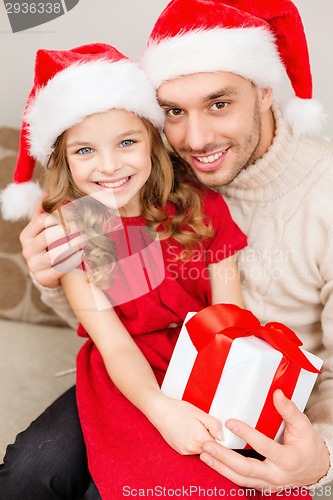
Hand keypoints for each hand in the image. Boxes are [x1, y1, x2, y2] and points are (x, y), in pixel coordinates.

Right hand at [20, 196, 83, 287]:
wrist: (45, 272)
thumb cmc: (47, 245)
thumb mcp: (43, 229)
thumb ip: (44, 211)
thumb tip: (47, 192)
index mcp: (26, 235)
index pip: (42, 221)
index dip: (59, 216)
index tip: (74, 214)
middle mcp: (27, 250)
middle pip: (48, 237)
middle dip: (67, 230)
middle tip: (81, 226)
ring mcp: (34, 265)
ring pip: (55, 254)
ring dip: (72, 245)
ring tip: (85, 239)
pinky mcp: (44, 278)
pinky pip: (60, 268)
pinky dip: (73, 260)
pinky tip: (82, 254)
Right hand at [150, 396, 221, 454]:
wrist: (159, 411)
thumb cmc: (178, 409)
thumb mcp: (199, 412)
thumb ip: (213, 424)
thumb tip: (222, 436)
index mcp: (200, 438)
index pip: (218, 446)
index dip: (219, 438)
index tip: (217, 430)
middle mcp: (192, 448)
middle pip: (210, 449)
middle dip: (211, 439)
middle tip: (204, 425)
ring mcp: (185, 451)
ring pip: (201, 450)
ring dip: (202, 441)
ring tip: (195, 427)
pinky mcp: (180, 451)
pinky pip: (192, 450)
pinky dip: (194, 443)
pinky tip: (189, 431)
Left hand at [200, 390, 329, 490]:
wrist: (317, 469)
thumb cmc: (309, 446)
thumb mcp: (304, 426)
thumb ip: (289, 410)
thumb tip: (277, 393)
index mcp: (288, 459)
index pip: (264, 446)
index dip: (247, 434)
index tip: (230, 422)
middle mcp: (277, 475)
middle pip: (246, 469)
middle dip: (224, 457)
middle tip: (208, 444)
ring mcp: (268, 483)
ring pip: (241, 478)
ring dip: (220, 467)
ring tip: (205, 453)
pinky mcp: (262, 485)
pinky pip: (242, 481)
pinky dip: (226, 473)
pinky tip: (213, 462)